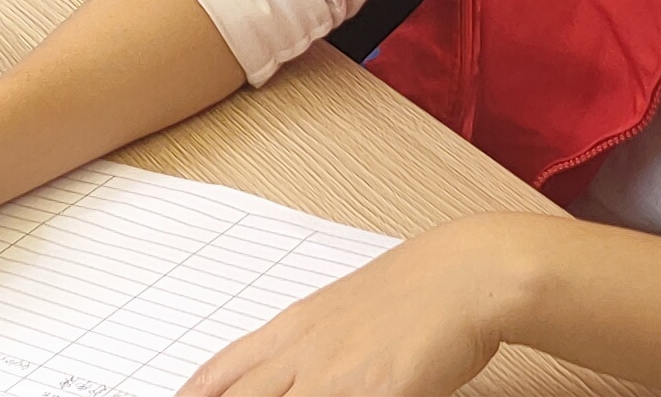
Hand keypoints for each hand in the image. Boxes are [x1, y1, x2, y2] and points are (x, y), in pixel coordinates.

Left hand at [174, 219, 523, 396]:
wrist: (468, 274)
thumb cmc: (417, 293)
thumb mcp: (346, 315)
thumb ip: (311, 347)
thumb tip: (291, 374)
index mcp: (292, 329)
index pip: (220, 373)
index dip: (192, 395)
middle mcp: (303, 351)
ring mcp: (334, 374)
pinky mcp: (372, 391)